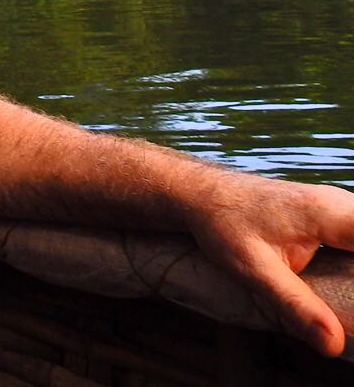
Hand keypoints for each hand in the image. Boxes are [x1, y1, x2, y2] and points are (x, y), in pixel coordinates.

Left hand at [189, 174, 353, 355]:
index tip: (353, 295)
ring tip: (343, 298)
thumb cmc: (223, 225)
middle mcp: (341, 204)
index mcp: (330, 213)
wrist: (201, 194)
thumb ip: (296, 306)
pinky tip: (342, 285)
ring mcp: (338, 207)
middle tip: (346, 302)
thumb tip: (333, 345)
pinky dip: (352, 262)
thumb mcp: (255, 270)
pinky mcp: (332, 216)